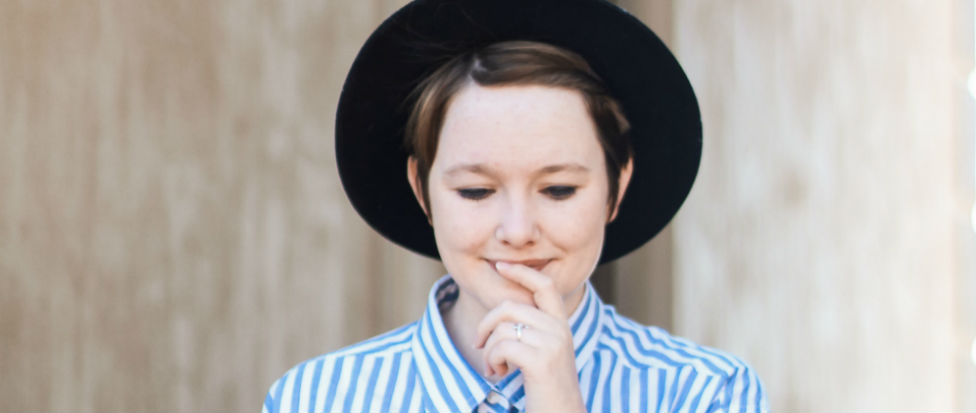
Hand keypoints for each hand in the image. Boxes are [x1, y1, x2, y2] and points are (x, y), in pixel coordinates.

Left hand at [474, 262, 585, 412]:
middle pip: (509, 307)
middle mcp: (560, 330)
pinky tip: (498, 374)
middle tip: (479, 346)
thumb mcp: (543, 353)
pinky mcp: (541, 361)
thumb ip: (531, 330)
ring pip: (502, 329)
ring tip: (494, 368)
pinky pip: (502, 347)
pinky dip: (492, 361)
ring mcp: (553, 344)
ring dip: (488, 350)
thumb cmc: (546, 390)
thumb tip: (502, 312)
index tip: (500, 266)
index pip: (544, 285)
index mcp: (561, 325)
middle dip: (486, 326)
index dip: (521, 273)